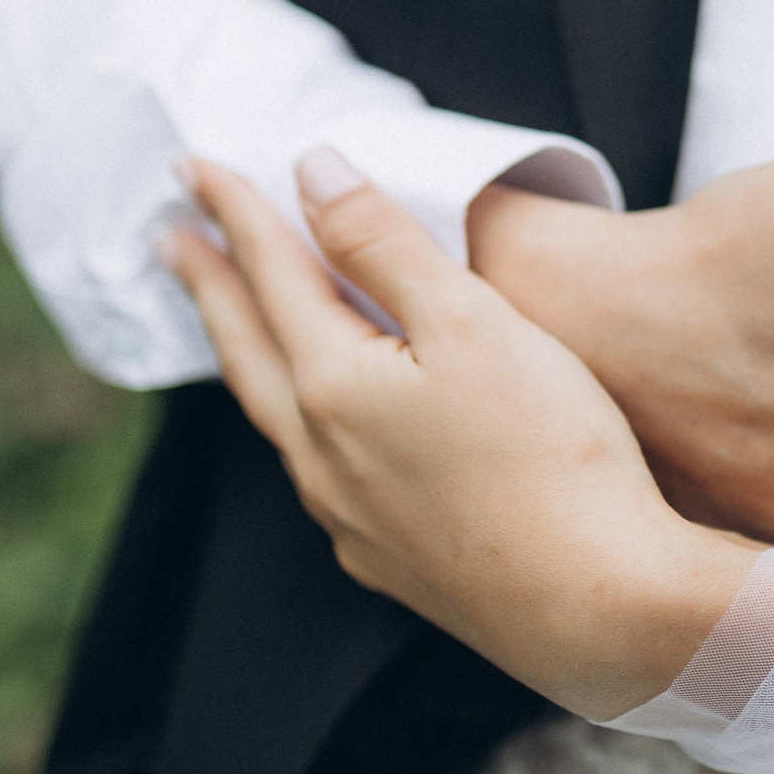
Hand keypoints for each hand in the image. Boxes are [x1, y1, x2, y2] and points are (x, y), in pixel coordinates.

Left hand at [163, 149, 755, 721]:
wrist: (600, 608)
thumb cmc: (552, 457)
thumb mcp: (473, 321)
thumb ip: (386, 244)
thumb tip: (315, 174)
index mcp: (335, 386)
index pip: (273, 274)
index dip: (236, 213)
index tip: (196, 166)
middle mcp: (322, 457)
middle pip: (246, 351)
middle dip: (210, 288)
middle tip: (173, 239)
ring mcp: (350, 517)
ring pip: (277, 418)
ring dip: (251, 357)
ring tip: (241, 324)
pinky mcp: (390, 560)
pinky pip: (319, 475)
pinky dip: (303, 423)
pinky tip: (328, 429)